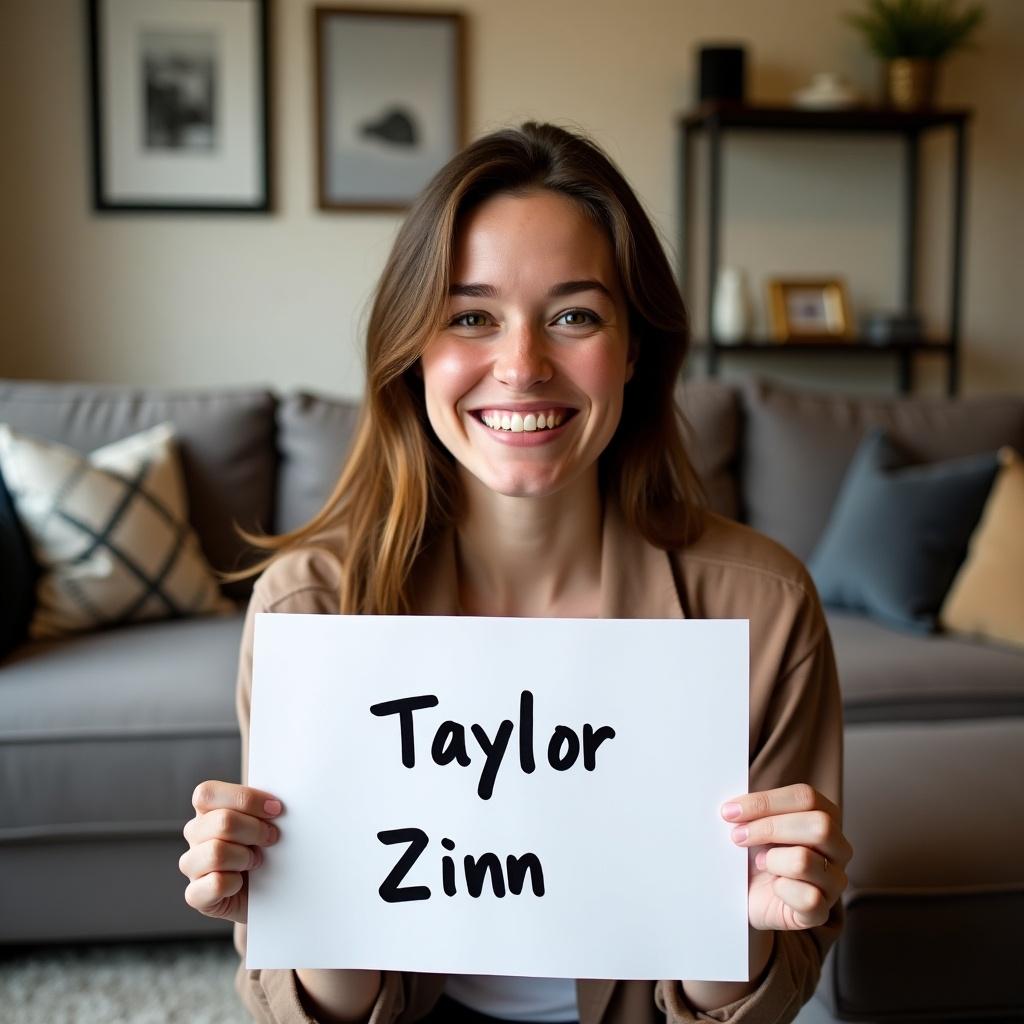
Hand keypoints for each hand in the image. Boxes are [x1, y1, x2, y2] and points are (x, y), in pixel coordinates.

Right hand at [179, 781, 283, 923]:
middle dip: (256, 830)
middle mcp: (194, 834)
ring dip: (246, 857)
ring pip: (217, 852)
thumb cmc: (266, 847)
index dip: (245, 798)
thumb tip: (275, 803)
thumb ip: (262, 806)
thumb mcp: (264, 820)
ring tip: (256, 861)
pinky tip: (241, 883)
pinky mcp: (194, 894)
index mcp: (207, 809)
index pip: (207, 793)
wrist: (269, 889)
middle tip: (272, 837)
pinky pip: (216, 884)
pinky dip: (236, 884)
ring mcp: (191, 864)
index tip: (275, 808)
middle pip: (222, 822)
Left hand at [721, 783, 851, 931]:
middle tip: (737, 836)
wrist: (749, 897)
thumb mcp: (754, 825)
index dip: (765, 802)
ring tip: (759, 863)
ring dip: (771, 860)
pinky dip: (781, 890)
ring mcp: (834, 881)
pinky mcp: (821, 911)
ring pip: (805, 860)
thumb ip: (751, 809)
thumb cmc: (755, 854)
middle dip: (769, 828)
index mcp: (825, 817)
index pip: (805, 798)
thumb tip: (733, 805)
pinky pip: (807, 898)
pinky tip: (773, 887)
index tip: (730, 811)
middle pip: (819, 825)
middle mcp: (838, 848)